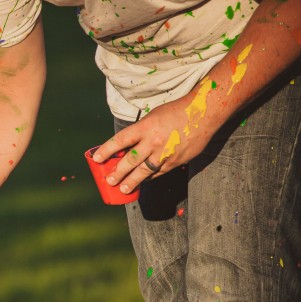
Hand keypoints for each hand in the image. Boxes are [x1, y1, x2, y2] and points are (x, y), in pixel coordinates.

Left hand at [91, 100, 210, 193]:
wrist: (204, 113)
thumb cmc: (175, 112)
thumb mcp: (153, 117)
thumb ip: (140, 131)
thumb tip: (126, 147)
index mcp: (145, 127)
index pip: (120, 140)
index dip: (106, 150)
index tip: (96, 159)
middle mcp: (153, 142)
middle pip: (130, 161)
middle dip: (118, 173)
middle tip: (110, 180)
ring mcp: (165, 153)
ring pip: (145, 172)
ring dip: (132, 182)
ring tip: (123, 189)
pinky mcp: (176, 161)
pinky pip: (159, 172)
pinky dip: (150, 177)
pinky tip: (144, 180)